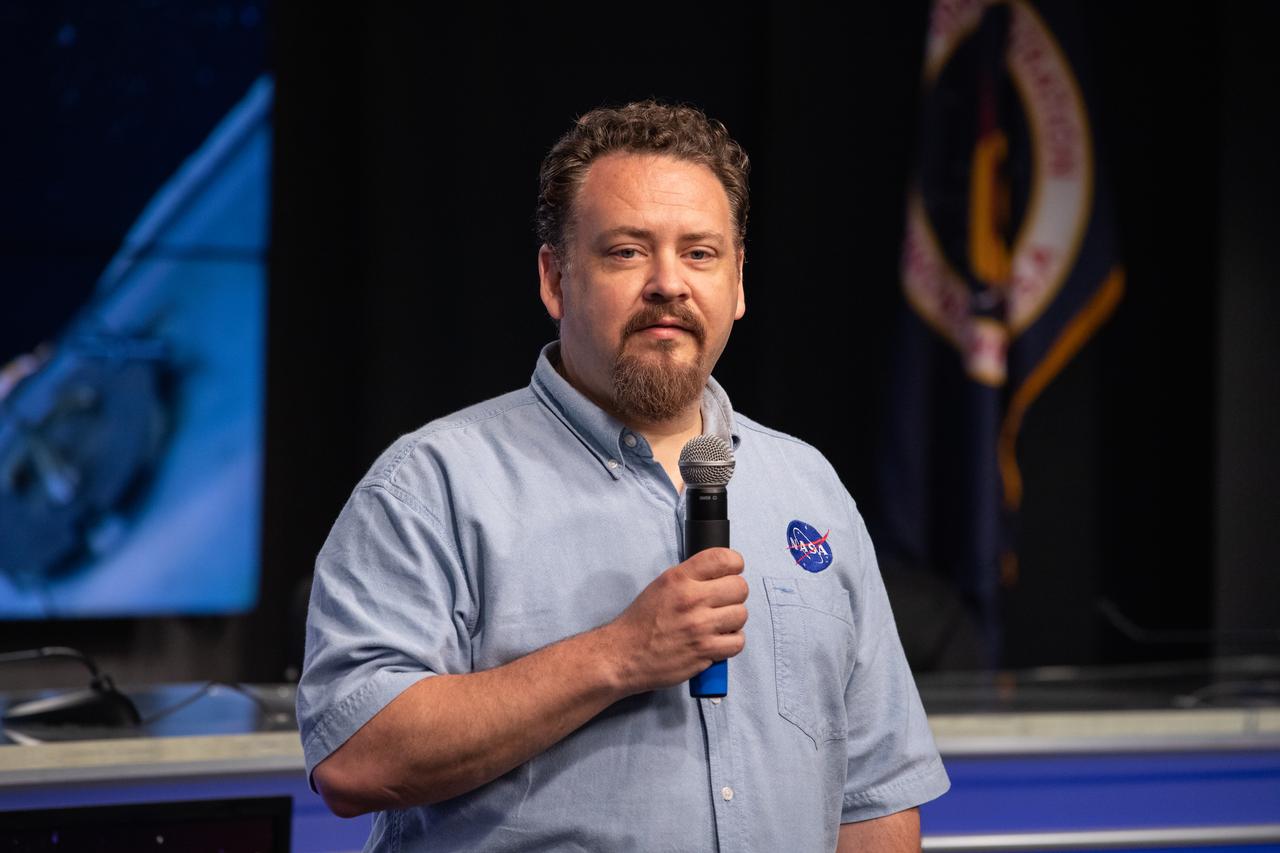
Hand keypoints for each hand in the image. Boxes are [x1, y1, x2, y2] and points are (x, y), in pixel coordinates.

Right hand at [603, 547, 747, 694]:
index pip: (724, 559)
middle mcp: (691, 599)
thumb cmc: (641, 622)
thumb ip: (691, 576)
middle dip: (734, 595)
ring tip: (717, 624)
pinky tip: (717, 640)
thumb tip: (721, 573)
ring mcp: (699, 626)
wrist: (624, 655)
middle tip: (722, 603)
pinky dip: (730, 643)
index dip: (734, 564)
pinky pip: (737, 642)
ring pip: (741, 615)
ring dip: (732, 620)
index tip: (731, 572)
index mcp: (679, 578)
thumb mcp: (661, 585)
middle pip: (740, 587)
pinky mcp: (704, 651)